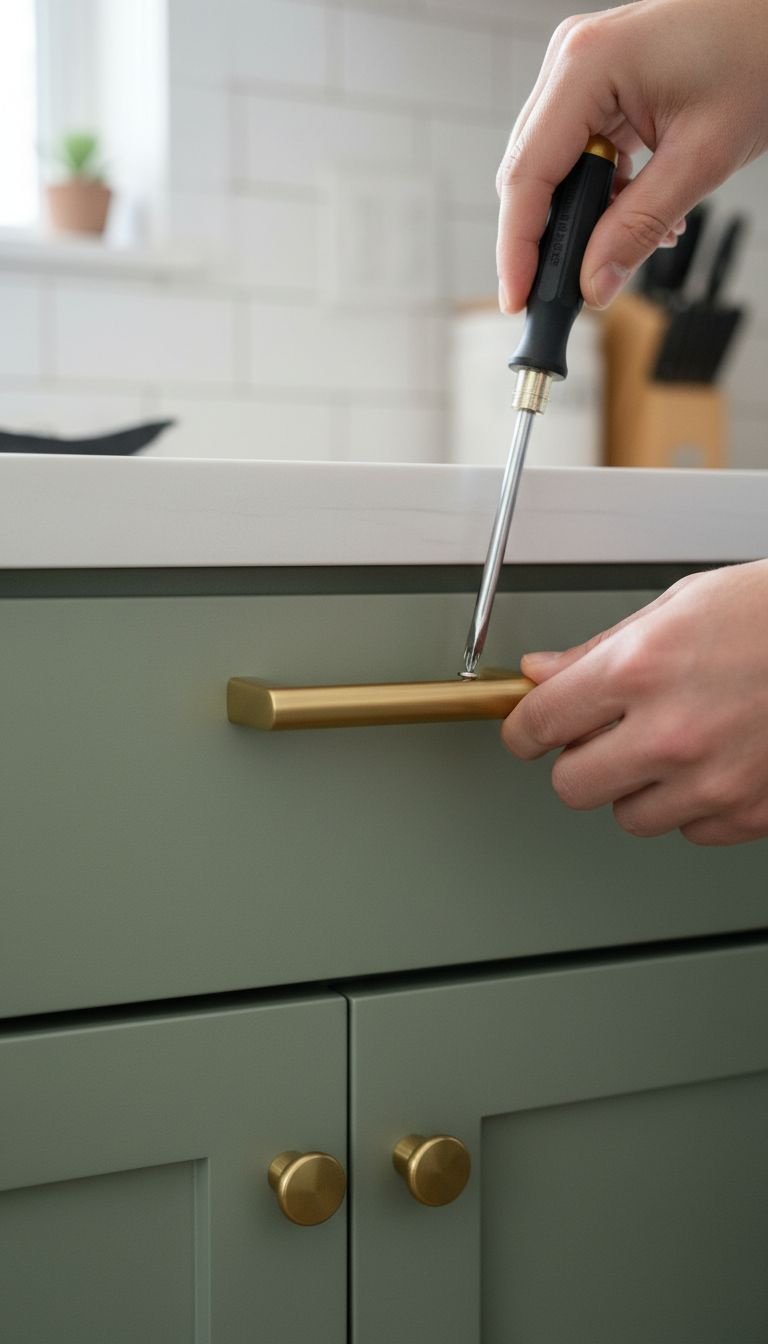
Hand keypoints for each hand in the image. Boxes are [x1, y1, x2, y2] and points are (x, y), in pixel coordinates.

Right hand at [497, 0, 767, 312]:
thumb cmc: (758, 54)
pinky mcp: (599, 83)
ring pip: (552, 168)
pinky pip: (579, 152)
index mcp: (586, 66)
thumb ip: (639, 227)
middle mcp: (572, 61)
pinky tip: (638, 211)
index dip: (517, 247)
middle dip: (547, 239)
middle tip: (565, 294)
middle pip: (530, 173)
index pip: (527, 175)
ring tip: (627, 247)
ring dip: (582, 217)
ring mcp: (582, 70)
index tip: (518, 299)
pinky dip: (602, 193)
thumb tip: (593, 284)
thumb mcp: (701, 157)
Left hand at [501, 561, 767, 844]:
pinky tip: (717, 760)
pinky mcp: (752, 812)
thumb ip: (600, 650)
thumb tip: (542, 672)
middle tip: (603, 736)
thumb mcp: (678, 607)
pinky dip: (694, 804)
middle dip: (578, 761)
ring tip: (675, 742)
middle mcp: (670, 733)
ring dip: (638, 786)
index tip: (529, 730)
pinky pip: (691, 830)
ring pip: (629, 816)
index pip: (539, 724)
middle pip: (571, 786)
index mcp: (639, 669)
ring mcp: (713, 781)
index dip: (525, 729)